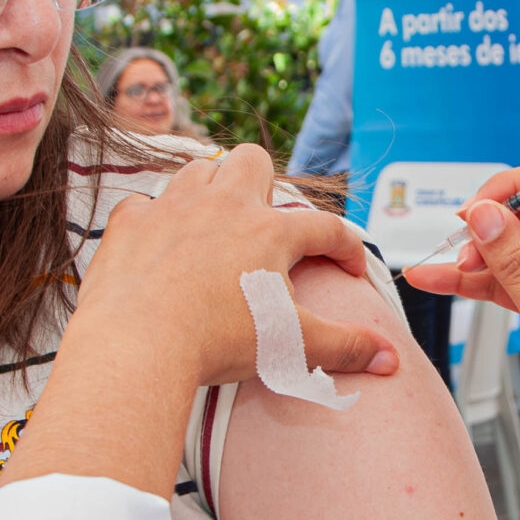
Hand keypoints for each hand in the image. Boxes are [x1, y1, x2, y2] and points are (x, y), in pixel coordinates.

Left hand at [76, 144, 395, 392]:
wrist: (137, 346)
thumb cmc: (217, 344)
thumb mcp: (292, 347)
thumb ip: (346, 348)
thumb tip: (391, 359)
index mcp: (270, 232)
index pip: (325, 228)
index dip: (345, 248)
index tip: (349, 270)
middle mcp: (223, 206)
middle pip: (253, 161)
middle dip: (264, 184)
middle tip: (262, 227)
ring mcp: (171, 208)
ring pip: (198, 169)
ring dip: (209, 189)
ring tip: (212, 224)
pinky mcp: (129, 224)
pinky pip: (142, 204)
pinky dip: (152, 220)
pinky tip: (157, 245)